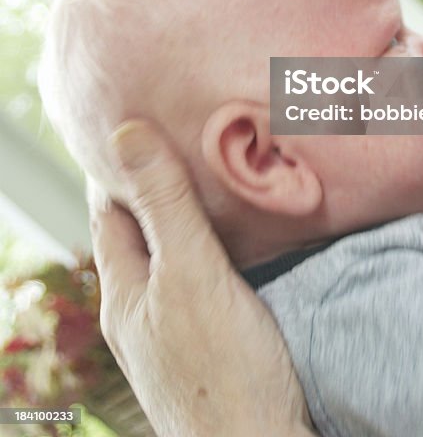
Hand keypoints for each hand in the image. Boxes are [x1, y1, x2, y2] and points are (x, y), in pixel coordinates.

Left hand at [89, 118, 314, 436]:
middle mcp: (141, 312)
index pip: (109, 211)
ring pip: (173, 258)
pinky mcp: (208, 346)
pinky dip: (213, 249)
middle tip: (183, 142)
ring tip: (215, 180)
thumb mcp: (190, 272)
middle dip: (156, 189)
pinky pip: (201, 281)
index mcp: (124, 293)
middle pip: (141, 234)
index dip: (119, 167)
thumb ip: (164, 204)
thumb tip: (124, 133)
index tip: (136, 122)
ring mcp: (174, 332)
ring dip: (188, 219)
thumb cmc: (223, 373)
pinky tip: (241, 244)